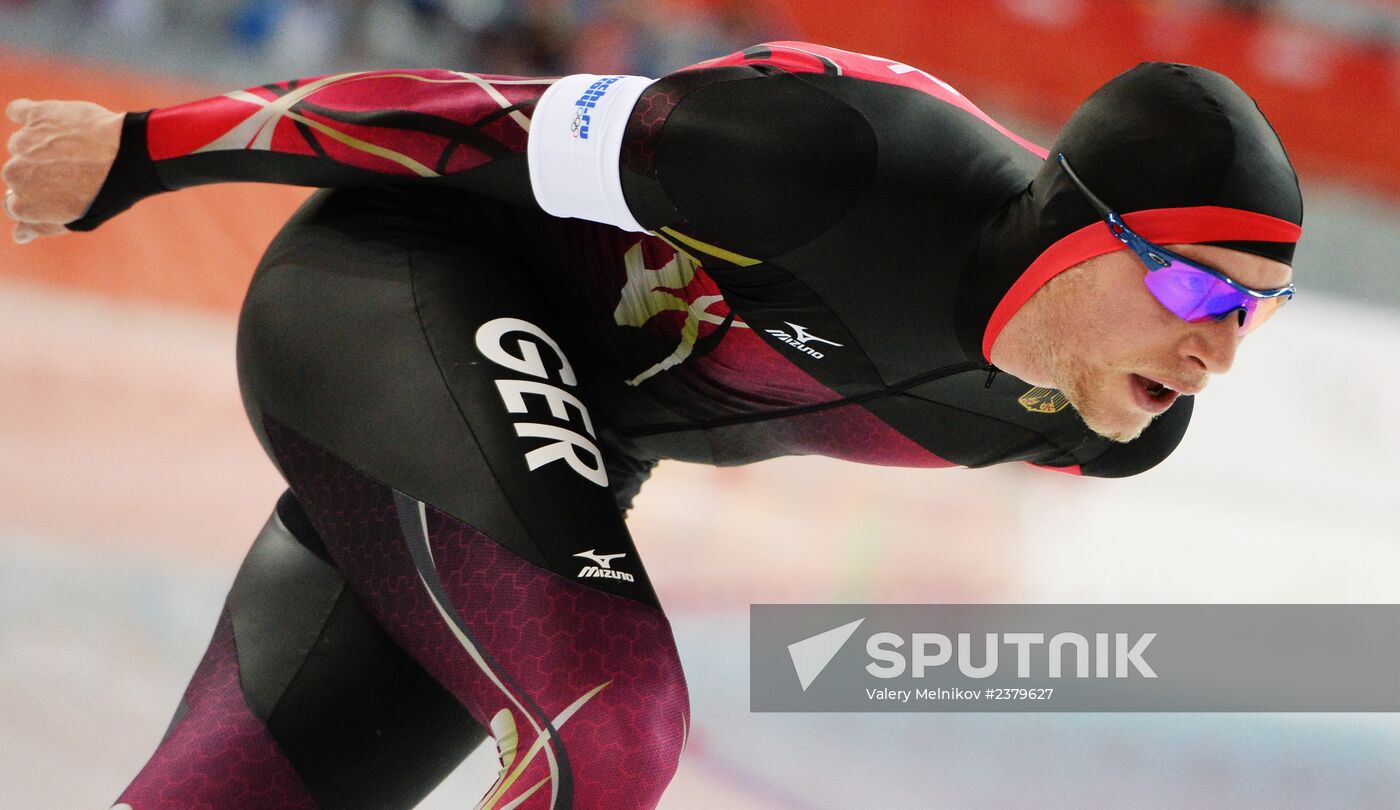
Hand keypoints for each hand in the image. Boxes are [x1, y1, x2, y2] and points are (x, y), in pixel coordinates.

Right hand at [4, 99, 122, 243]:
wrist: (129, 156)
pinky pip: (19, 111)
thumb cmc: (108, 192)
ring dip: (41, 147)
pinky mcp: (36, 115)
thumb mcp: (78, 220)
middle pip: (17, 174)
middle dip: (39, 174)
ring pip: (23, 145)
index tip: (61, 192)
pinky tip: (49, 120)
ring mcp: (23, 143)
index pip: (15, 203)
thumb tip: (19, 236)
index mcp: (23, 205)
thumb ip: (44, 226)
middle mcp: (15, 174)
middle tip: (72, 172)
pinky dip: (28, 115)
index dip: (39, 198)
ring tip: (74, 151)